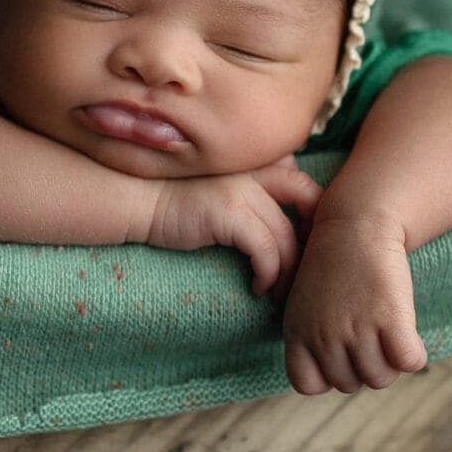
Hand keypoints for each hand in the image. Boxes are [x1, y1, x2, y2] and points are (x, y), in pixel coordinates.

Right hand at [143, 156, 323, 301]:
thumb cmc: (178, 201)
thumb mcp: (221, 188)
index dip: (311, 212)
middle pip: (307, 199)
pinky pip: (265, 250)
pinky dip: (267, 274)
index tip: (303, 243)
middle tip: (306, 269)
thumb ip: (251, 191)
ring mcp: (243, 189)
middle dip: (312, 237)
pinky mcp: (229, 212)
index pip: (302, 179)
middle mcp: (254, 168)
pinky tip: (257, 286)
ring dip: (288, 270)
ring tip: (280, 291)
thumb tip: (282, 222)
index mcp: (256, 160)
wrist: (138, 200)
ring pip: (286, 234)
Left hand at [281, 212, 428, 393]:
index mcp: (296, 332)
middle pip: (350, 385)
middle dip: (362, 365)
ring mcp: (355, 329)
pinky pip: (409, 361)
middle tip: (370, 335)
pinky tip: (408, 335)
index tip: (340, 352)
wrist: (357, 223)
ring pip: (380, 378)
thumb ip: (310, 339)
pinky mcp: (390, 317)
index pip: (308, 385)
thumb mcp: (305, 302)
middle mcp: (323, 335)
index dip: (328, 374)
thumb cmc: (334, 264)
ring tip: (388, 333)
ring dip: (390, 362)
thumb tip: (330, 377)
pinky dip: (413, 355)